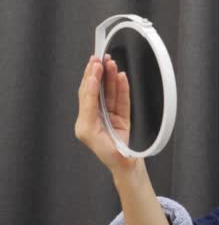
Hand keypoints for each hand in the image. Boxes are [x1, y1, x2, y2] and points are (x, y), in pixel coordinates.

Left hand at [74, 55, 136, 174]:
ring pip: (108, 93)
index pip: (86, 98)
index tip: (94, 67)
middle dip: (97, 74)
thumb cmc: (113, 156)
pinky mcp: (120, 116)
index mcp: (85, 125)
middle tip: (98, 58)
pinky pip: (120, 99)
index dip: (90, 81)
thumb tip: (94, 92)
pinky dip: (121, 87)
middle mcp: (94, 118)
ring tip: (111, 63)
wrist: (127, 166)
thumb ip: (95, 114)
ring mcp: (108, 116)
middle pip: (94, 92)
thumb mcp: (96, 135)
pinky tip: (121, 76)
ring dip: (109, 77)